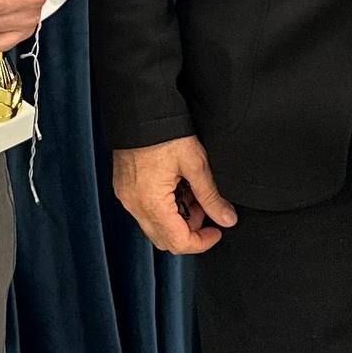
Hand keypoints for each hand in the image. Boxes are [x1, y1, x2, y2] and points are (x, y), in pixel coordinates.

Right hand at [113, 136, 237, 255]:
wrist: (141, 109)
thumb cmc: (166, 133)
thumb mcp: (195, 164)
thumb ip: (211, 196)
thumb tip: (227, 219)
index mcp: (151, 203)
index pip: (178, 242)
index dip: (202, 242)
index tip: (217, 231)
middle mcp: (134, 205)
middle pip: (164, 239)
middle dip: (189, 230)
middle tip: (205, 208)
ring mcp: (126, 197)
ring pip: (154, 226)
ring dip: (177, 219)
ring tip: (192, 193)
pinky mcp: (124, 188)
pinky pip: (144, 211)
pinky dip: (164, 208)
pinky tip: (177, 187)